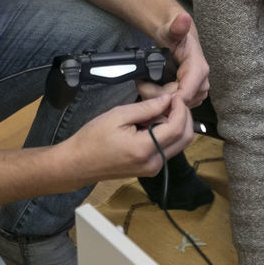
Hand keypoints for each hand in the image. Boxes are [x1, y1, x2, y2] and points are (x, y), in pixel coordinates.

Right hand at [65, 93, 195, 180]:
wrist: (78, 164)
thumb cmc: (92, 139)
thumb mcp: (118, 115)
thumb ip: (146, 108)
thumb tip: (167, 100)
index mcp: (145, 149)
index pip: (177, 127)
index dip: (180, 108)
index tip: (174, 96)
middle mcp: (154, 163)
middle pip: (185, 138)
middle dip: (184, 116)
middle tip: (171, 101)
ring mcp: (153, 168)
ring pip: (179, 144)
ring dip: (177, 125)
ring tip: (159, 111)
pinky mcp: (150, 169)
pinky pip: (169, 149)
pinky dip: (168, 134)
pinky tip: (154, 123)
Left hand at [152, 11, 209, 107]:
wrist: (177, 39)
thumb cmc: (173, 35)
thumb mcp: (171, 29)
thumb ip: (176, 26)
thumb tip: (183, 19)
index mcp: (199, 69)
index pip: (185, 93)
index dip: (166, 98)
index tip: (148, 89)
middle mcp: (202, 84)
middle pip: (177, 102)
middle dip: (157, 95)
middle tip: (141, 82)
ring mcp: (197, 93)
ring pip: (174, 107)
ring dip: (157, 99)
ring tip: (146, 83)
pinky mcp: (191, 98)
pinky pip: (174, 107)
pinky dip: (161, 101)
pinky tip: (153, 90)